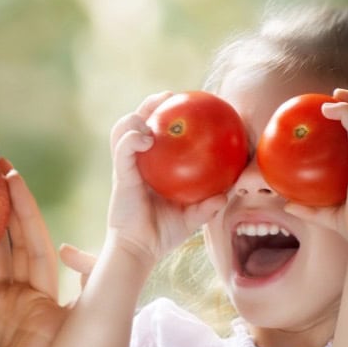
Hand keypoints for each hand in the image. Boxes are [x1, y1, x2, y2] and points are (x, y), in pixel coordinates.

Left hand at [0, 161, 64, 346]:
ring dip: (19, 208)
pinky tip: (20, 200)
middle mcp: (18, 299)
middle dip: (2, 206)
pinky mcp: (51, 309)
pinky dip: (32, 230)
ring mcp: (37, 303)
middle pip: (12, 242)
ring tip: (5, 172)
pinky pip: (41, 262)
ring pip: (30, 244)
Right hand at [108, 92, 225, 266]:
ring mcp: (126, 167)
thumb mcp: (192, 218)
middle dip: (151, 104)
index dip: (168, 115)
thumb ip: (208, 206)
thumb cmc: (163, 234)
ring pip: (123, 130)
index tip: (188, 103)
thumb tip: (227, 194)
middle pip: (138, 123)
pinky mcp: (119, 175)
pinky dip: (132, 138)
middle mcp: (136, 163)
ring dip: (136, 116)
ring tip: (153, 110)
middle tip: (170, 96)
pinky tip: (145, 137)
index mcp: (151, 168)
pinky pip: (123, 149)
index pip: (157, 134)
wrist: (140, 250)